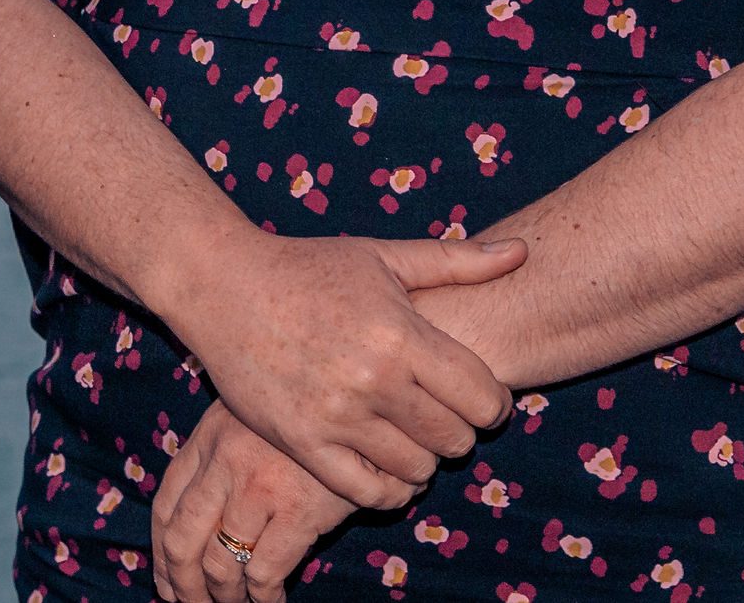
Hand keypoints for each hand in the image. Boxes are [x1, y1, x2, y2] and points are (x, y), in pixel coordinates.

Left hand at [152, 405, 356, 602]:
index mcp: (205, 440)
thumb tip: (190, 522)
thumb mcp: (245, 419)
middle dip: (183, 584)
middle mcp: (223, 463)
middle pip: (182, 540)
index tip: (167, 581)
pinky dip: (263, 597)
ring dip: (224, 596)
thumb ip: (216, 459)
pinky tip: (270, 601)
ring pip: (219, 563)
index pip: (165, 507)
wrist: (354, 409)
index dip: (161, 553)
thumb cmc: (301, 419)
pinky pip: (264, 572)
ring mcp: (258, 488)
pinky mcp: (298, 511)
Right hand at [156, 229, 521, 508]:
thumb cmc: (306, 266)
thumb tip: (525, 251)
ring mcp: (334, 415)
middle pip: (455, 440)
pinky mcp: (301, 441)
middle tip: (438, 415)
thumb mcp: (381, 256)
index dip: (492, 403)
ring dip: (421, 458)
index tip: (476, 396)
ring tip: (407, 435)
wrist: (219, 283)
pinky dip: (387, 488)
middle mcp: (371, 379)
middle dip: (458, 431)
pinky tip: (384, 466)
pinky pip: (367, 493)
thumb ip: (456, 260)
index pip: (484, 398)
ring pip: (416, 470)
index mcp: (399, 334)